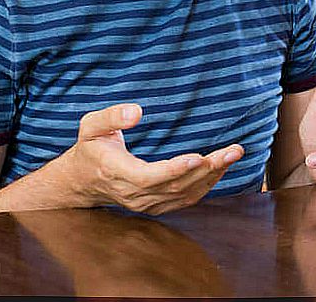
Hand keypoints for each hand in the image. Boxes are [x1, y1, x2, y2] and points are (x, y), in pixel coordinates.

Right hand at [62, 103, 243, 214]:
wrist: (82, 181)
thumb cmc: (90, 148)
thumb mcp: (91, 126)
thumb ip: (111, 116)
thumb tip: (136, 111)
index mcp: (117, 172)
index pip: (148, 177)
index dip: (174, 169)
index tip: (198, 156)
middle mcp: (134, 194)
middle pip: (175, 185)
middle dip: (207, 168)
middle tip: (231, 151)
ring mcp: (146, 203)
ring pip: (184, 194)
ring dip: (212, 176)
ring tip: (233, 155)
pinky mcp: (157, 205)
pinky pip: (185, 199)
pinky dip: (206, 185)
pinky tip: (220, 168)